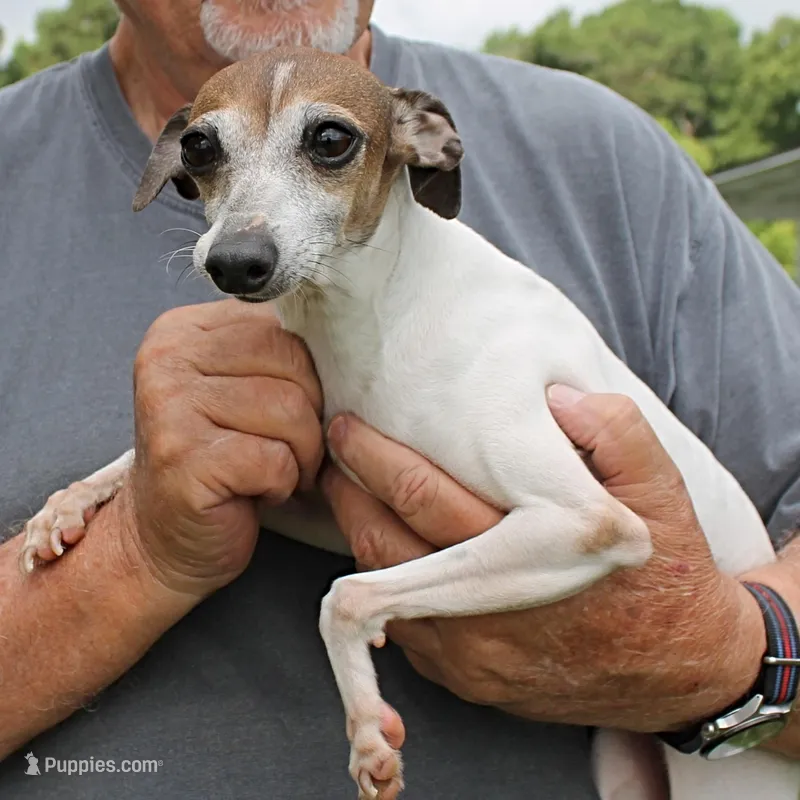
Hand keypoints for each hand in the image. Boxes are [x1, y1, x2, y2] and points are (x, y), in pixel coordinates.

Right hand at [120, 300, 323, 597]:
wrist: (162, 539)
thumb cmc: (215, 464)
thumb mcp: (240, 389)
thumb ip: (273, 355)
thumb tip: (344, 343)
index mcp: (185, 330)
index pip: (283, 324)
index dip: (309, 372)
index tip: (293, 406)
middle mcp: (169, 358)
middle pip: (293, 362)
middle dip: (310, 414)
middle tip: (286, 448)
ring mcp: (170, 406)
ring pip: (292, 409)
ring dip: (301, 454)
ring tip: (273, 471)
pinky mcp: (182, 457)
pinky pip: (275, 458)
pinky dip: (282, 483)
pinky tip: (257, 492)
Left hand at [320, 385, 765, 731]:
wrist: (677, 666)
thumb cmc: (663, 571)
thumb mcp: (659, 489)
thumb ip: (613, 432)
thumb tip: (555, 398)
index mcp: (528, 551)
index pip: (422, 494)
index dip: (373, 457)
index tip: (347, 427)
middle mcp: (488, 611)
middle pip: (385, 540)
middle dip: (348, 490)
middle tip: (333, 454)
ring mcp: (472, 655)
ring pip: (386, 587)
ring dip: (359, 534)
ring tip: (348, 493)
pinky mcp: (469, 681)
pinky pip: (405, 629)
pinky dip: (386, 585)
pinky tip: (387, 550)